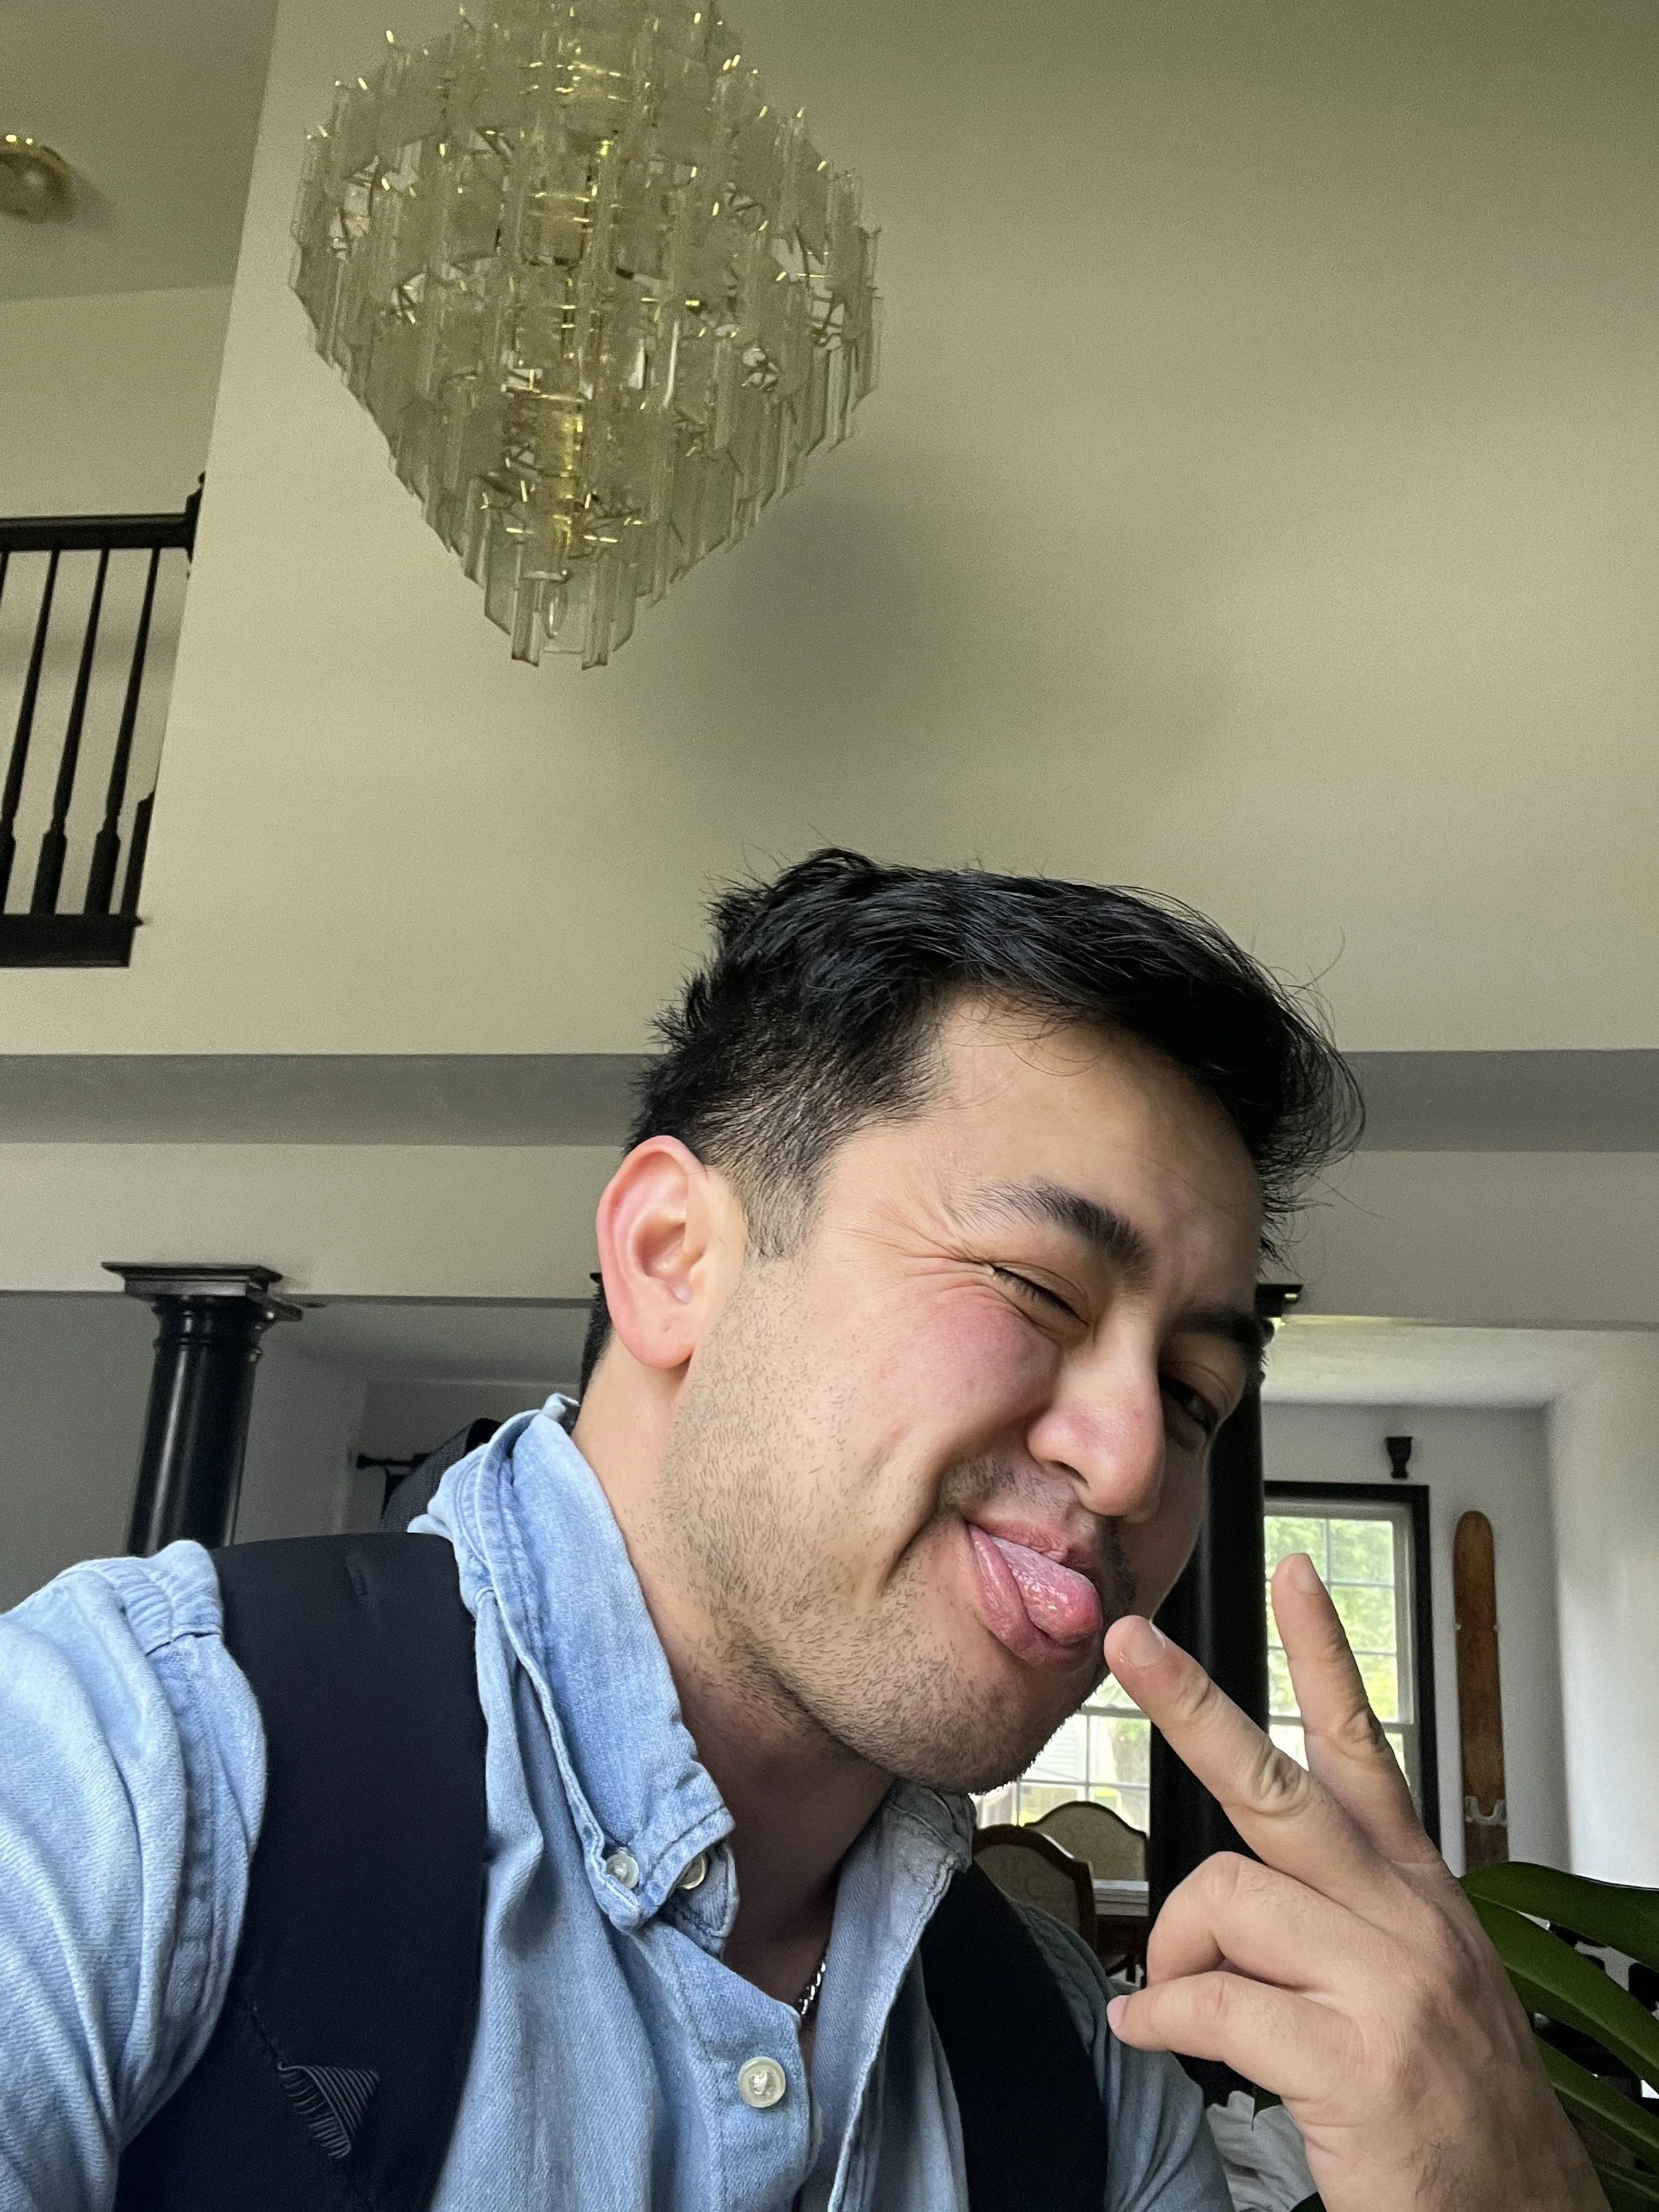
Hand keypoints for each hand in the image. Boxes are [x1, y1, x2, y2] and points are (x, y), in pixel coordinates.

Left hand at [1102, 1553, 1603, 2211]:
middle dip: (1191, 1704)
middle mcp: (1402, 1918)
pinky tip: (1152, 2032)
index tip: (1292, 1574)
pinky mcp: (1357, 2063)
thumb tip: (1223, 1888)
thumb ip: (1331, 1914)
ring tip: (1169, 1994)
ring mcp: (1385, 1986)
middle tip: (1132, 1643)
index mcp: (1412, 1888)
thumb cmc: (1452, 2099)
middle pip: (1277, 1784)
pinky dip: (1162, 2019)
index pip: (1364, 1745)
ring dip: (1174, 1952)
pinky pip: (1214, 2004)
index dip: (1323, 1655)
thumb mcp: (1411, 1977)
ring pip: (1227, 1899)